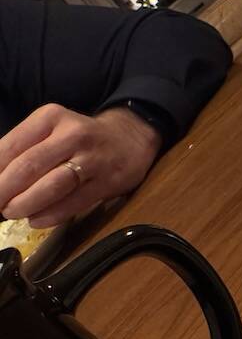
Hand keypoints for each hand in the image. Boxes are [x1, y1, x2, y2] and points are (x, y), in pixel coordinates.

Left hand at [0, 103, 160, 227]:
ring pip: (52, 185)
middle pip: (29, 166)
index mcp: (51, 118)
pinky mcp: (108, 182)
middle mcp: (72, 135)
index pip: (11, 146)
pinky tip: (36, 220)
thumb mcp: (51, 129)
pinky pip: (75, 202)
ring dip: (26, 203)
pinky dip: (52, 214)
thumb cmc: (81, 138)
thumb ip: (24, 149)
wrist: (131, 138)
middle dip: (4, 189)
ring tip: (12, 212)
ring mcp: (93, 160)